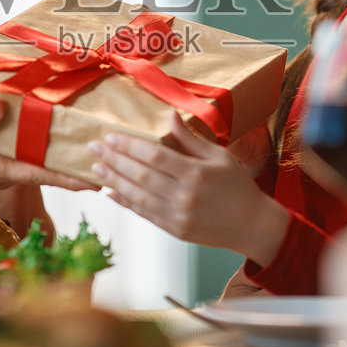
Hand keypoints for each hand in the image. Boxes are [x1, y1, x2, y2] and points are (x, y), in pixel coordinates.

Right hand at [0, 100, 95, 194]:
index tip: (96, 179)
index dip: (69, 177)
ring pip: (38, 163)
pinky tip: (51, 134)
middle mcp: (5, 172)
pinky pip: (24, 156)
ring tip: (90, 144)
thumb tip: (2, 107)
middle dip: (76, 166)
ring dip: (62, 156)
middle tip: (107, 156)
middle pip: (47, 169)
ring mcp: (1, 169)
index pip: (40, 173)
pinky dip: (41, 147)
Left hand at [89, 111, 289, 262]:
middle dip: (115, 160)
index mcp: (197, 173)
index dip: (130, 146)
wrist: (253, 226)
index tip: (110, 137)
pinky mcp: (175, 230)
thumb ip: (190, 139)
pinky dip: (126, 203)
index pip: (155, 156)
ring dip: (114, 181)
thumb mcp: (220, 156)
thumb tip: (169, 116)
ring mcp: (178, 216)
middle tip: (94, 148)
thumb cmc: (239, 187)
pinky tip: (111, 193)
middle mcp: (185, 196)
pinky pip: (145, 214)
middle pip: (142, 175)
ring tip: (96, 168)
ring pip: (138, 196)